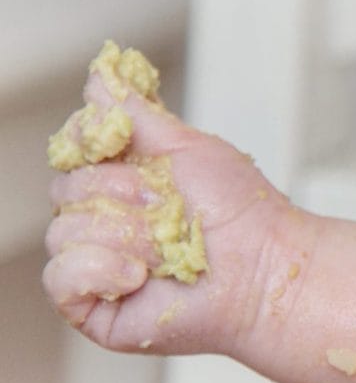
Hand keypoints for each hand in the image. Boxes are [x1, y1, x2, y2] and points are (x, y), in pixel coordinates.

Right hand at [42, 62, 298, 355]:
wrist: (268, 269)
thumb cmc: (241, 215)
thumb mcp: (187, 148)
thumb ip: (137, 113)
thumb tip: (102, 75)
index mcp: (119, 185)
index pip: (69, 151)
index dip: (87, 141)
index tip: (115, 139)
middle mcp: (102, 224)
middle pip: (64, 190)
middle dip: (123, 194)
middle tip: (171, 207)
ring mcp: (96, 267)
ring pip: (63, 232)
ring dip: (126, 234)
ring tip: (169, 245)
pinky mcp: (94, 307)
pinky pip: (58, 278)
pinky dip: (100, 269)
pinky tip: (141, 274)